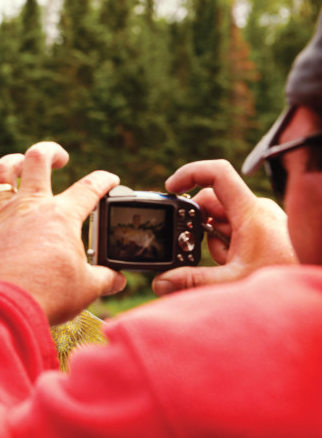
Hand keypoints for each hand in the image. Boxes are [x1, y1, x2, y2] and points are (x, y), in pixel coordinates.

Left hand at [0, 141, 125, 325]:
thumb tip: (118, 279)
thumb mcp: (88, 287)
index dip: (105, 180)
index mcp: (62, 215)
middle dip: (51, 152)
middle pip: (38, 158)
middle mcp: (31, 206)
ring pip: (1, 172)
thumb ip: (104, 278)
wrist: (8, 307)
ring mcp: (3, 215)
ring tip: (19, 166)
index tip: (111, 181)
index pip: (90, 187)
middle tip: (60, 159)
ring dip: (11, 164)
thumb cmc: (50, 295)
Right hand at [152, 159, 297, 295]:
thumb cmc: (283, 282)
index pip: (217, 174)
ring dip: (215, 241)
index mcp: (250, 212)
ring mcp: (262, 220)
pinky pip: (235, 230)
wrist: (312, 292)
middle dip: (200, 227)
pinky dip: (227, 246)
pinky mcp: (265, 231)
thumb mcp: (232, 281)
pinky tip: (235, 265)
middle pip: (212, 202)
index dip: (190, 173)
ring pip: (222, 220)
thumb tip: (160, 282)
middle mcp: (257, 210)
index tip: (171, 188)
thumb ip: (193, 280)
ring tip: (228, 266)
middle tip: (200, 251)